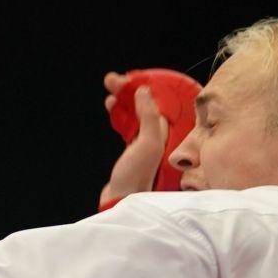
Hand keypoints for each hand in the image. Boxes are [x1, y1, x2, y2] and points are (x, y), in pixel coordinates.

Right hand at [99, 71, 170, 206]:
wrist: (121, 202)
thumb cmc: (137, 177)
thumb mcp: (148, 144)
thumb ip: (149, 117)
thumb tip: (144, 91)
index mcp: (168, 133)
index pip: (159, 100)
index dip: (144, 84)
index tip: (130, 76)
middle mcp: (160, 135)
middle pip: (146, 103)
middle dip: (129, 89)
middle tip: (111, 79)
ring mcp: (146, 142)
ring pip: (135, 112)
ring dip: (122, 100)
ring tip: (109, 89)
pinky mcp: (133, 150)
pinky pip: (128, 124)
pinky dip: (119, 114)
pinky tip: (112, 107)